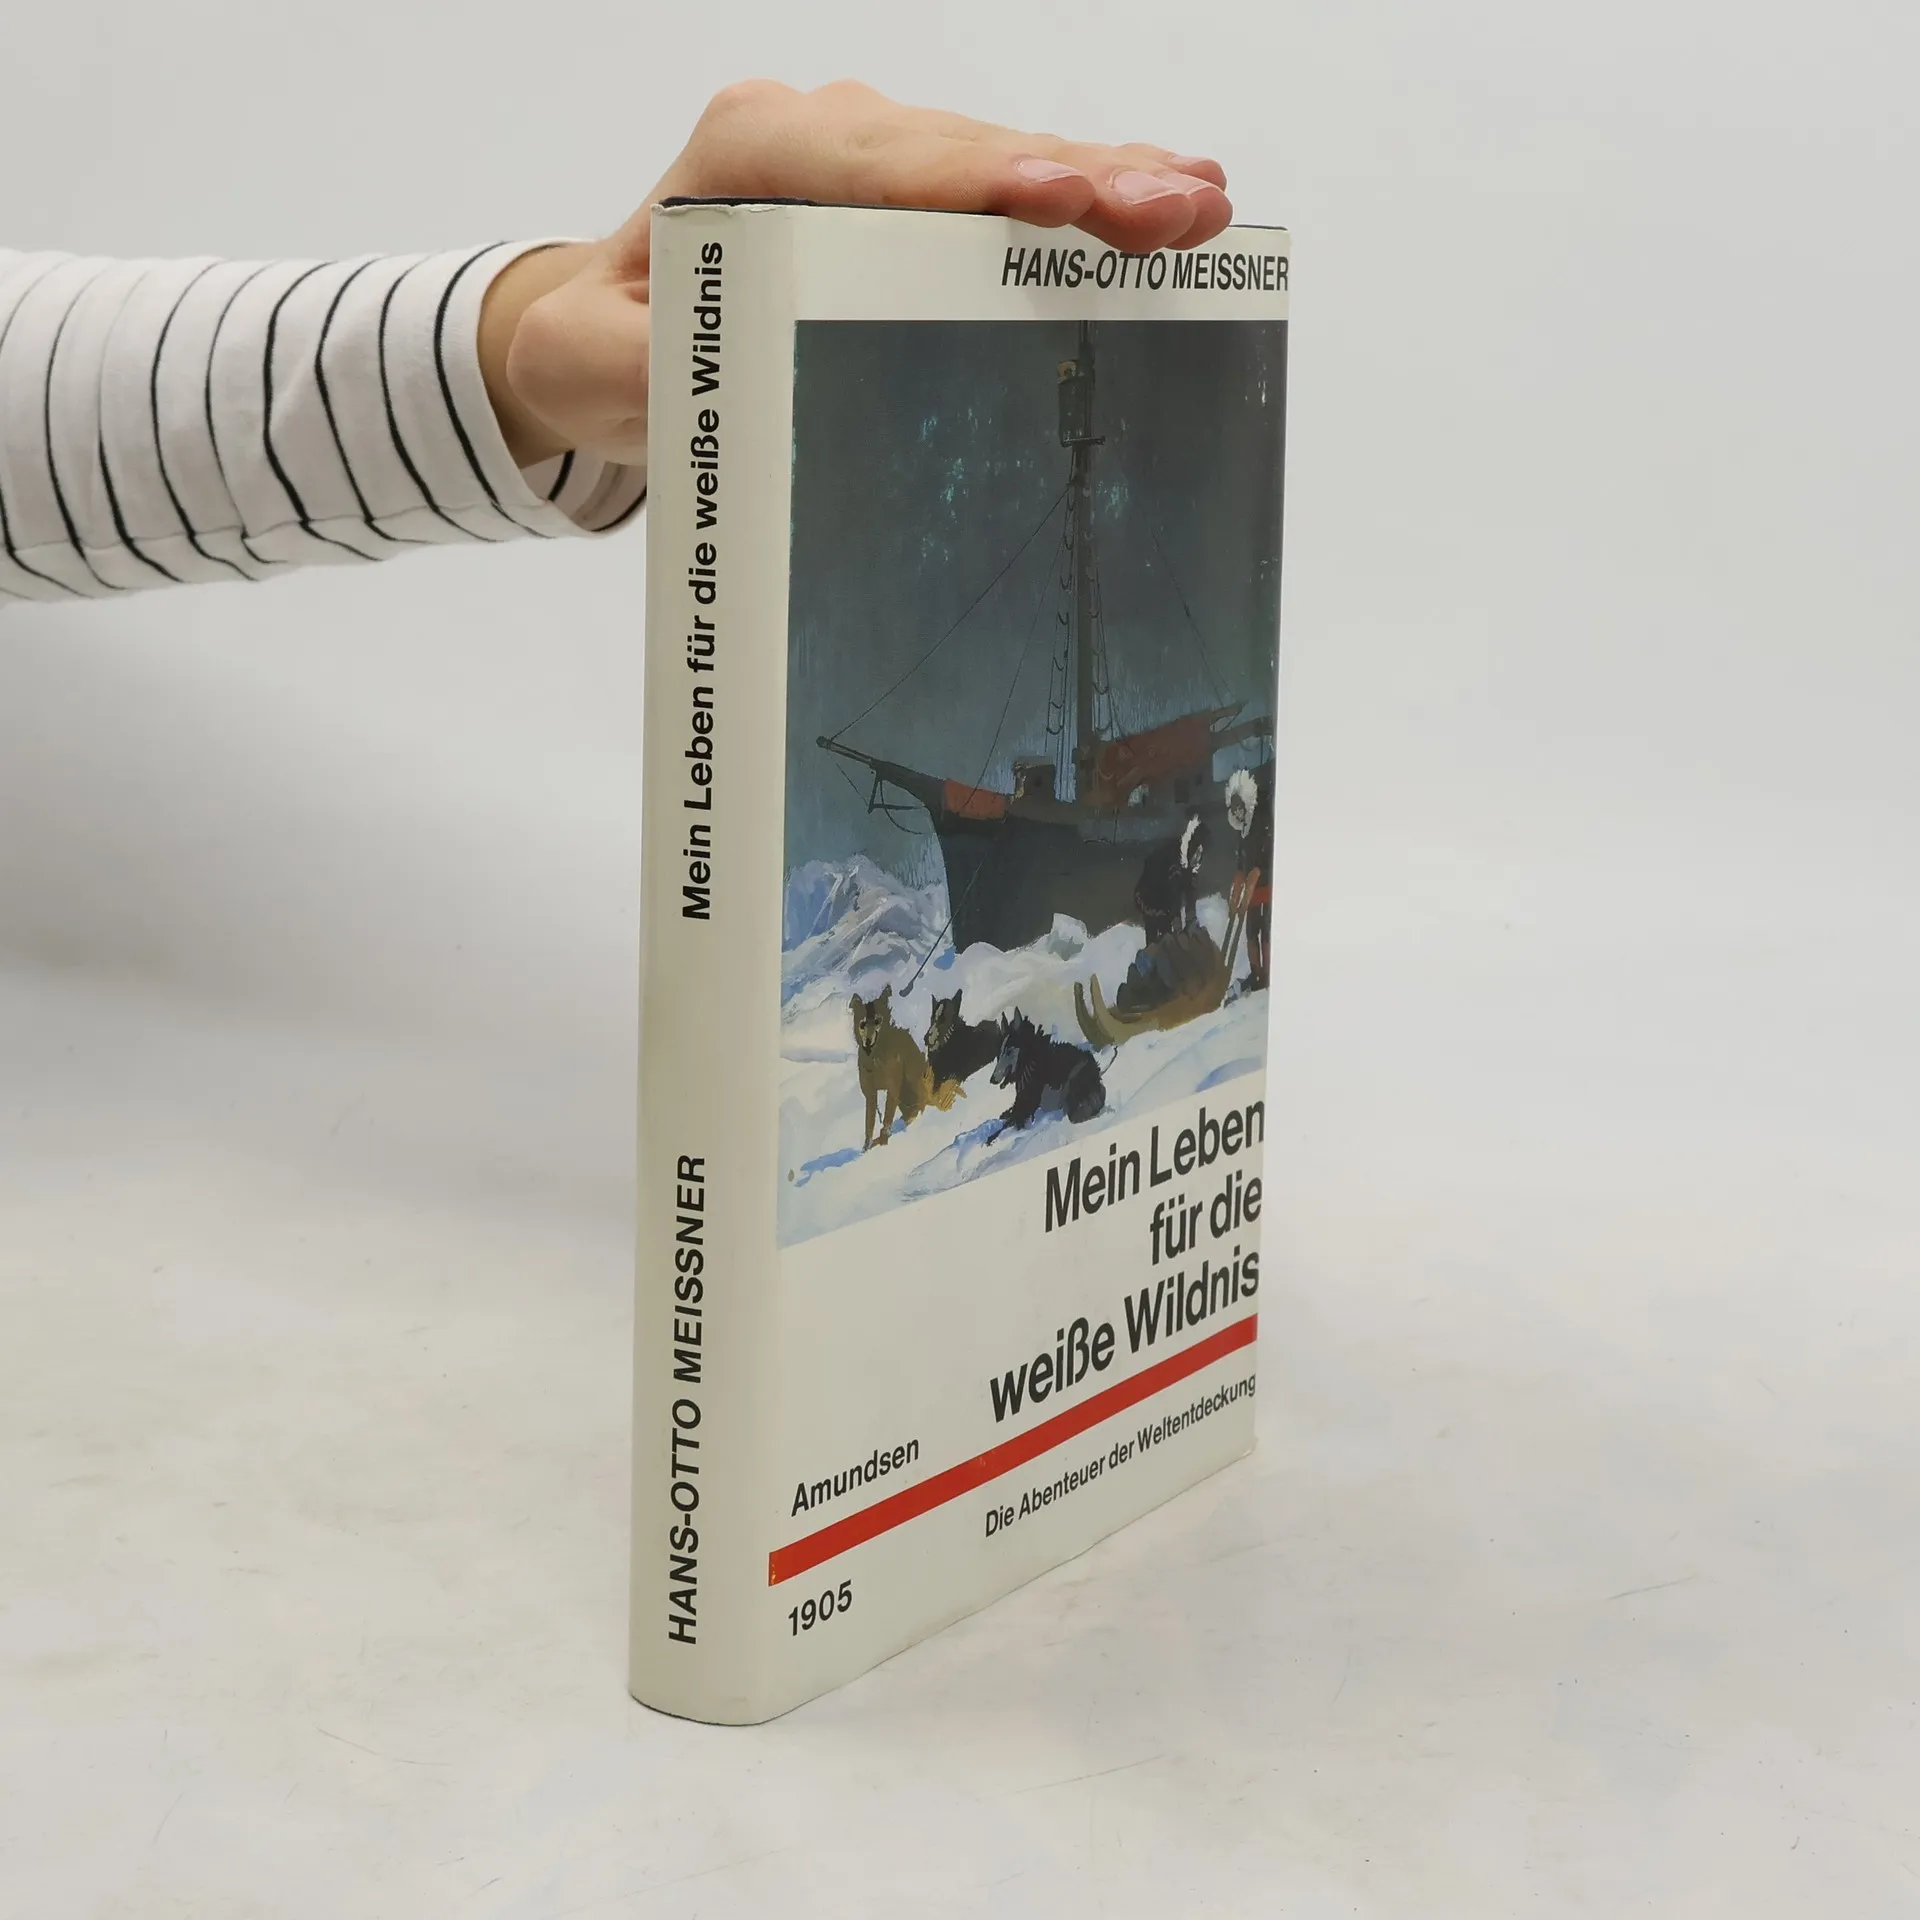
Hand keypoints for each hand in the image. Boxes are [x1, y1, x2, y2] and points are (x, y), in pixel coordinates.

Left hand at [479, 80, 1232, 467]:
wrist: (609, 321)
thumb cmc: (611, 339)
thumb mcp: (591, 364)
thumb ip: (635, 366)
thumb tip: (712, 378)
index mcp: (747, 154)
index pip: (878, 161)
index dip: (977, 181)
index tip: (1059, 199)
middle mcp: (818, 134)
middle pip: (963, 151)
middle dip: (1076, 177)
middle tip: (1176, 208)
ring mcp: (871, 157)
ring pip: (1000, 161)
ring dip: (1105, 180)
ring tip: (1200, 203)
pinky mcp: (907, 193)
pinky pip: (1005, 189)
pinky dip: (1086, 195)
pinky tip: (1166, 199)